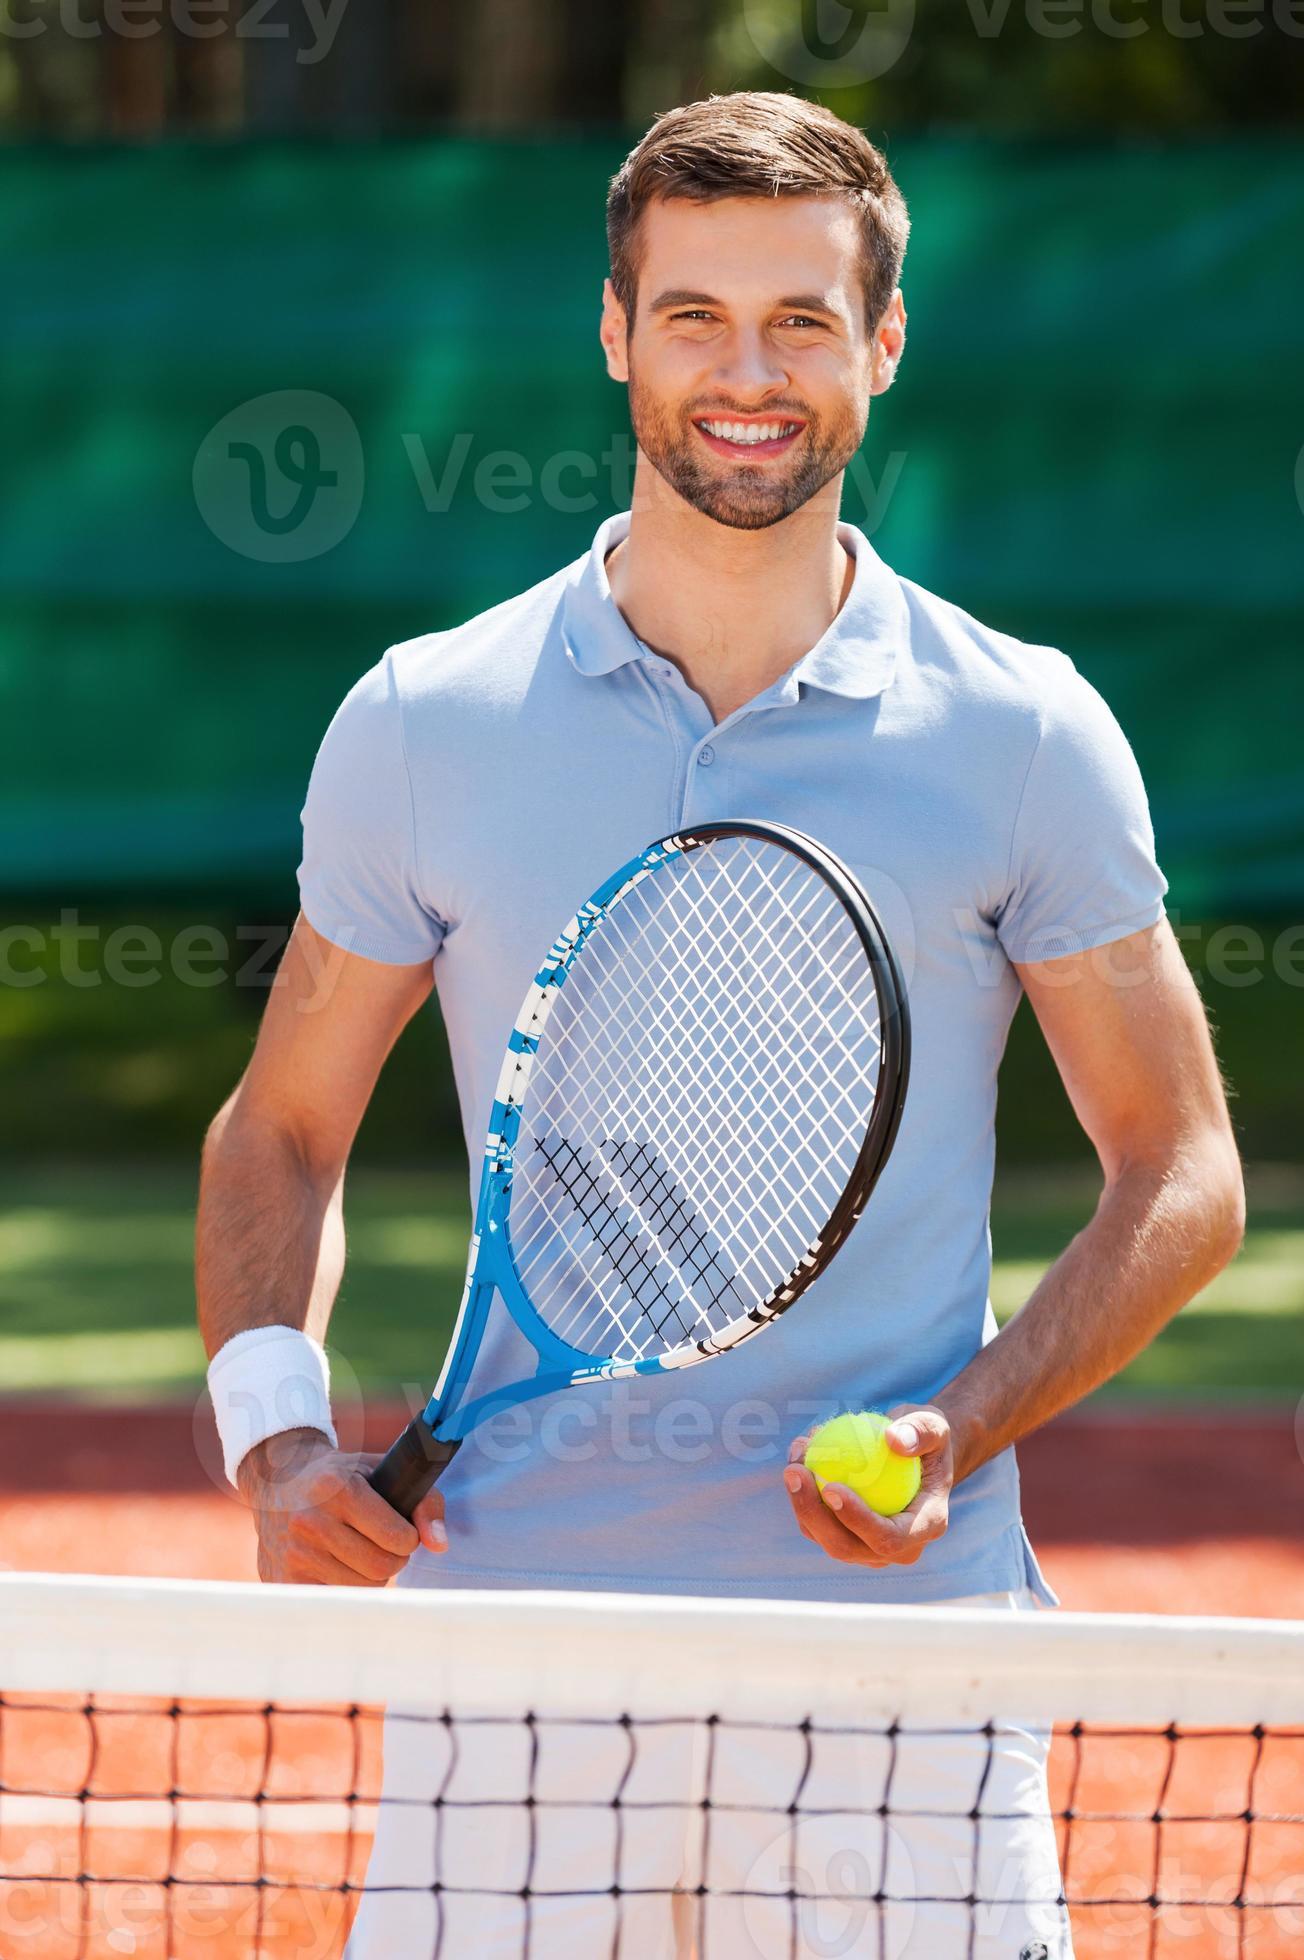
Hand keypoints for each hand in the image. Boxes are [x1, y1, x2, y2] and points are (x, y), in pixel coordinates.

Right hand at [236, 1427, 447, 1584]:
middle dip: (393, 1557)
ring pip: (362, 1587)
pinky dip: (344, 1585)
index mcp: (339, 1489)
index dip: (408, 1536)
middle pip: (383, 1567)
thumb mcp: (380, 1470)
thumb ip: (423, 1501)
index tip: (400, 1528)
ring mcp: (294, 1553)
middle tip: (381, 1541)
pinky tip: (334, 1562)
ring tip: (356, 1549)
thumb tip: (440, 1545)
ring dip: (370, 1573)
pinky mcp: (284, 1580)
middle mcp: (311, 1521)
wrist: (276, 1480)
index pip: (399, 1538)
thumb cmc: (340, 1476)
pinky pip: (336, 1599)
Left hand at [782, 1405, 952, 1567]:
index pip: (888, 1538)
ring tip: (794, 1459)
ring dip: (801, 1502)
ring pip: (825, 1537)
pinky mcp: (848, 1538)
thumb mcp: (935, 1424)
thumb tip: (893, 1440)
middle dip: (813, 1515)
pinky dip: (803, 1493)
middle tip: (795, 1471)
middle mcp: (899, 1548)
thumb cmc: (926, 1438)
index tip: (830, 1487)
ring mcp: (871, 1548)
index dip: (857, 1520)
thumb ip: (921, 1430)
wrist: (919, 1456)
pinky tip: (797, 1456)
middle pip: (847, 1547)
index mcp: (927, 1527)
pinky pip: (817, 1523)